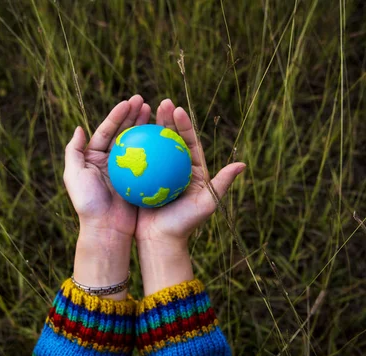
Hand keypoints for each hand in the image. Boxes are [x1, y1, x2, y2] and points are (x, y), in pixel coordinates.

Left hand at [64, 95, 149, 298]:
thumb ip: (73, 151)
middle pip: (123, 133)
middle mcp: (110, 162)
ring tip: (157, 112)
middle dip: (134, 115)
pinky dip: (156, 148)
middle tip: (146, 101)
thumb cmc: (89, 203)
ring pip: (138, 144)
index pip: (106, 131)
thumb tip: (79, 128)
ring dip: (146, 127)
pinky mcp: (139, 181)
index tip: (130, 102)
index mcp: (94, 158)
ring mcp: (126, 171)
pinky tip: (166, 138)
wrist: (106, 230)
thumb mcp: (73, 175)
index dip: (118, 115)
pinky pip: (149, 161)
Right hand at [135, 99, 244, 294]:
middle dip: (166, 118)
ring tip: (142, 112)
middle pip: (170, 139)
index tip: (177, 110)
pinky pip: (137, 161)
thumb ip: (222, 183)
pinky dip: (132, 147)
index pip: (189, 142)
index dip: (184, 124)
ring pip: (152, 147)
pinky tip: (124, 135)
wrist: (161, 241)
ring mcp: (157, 173)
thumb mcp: (206, 203)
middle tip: (161, 103)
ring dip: (148, 128)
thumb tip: (241, 164)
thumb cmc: (185, 224)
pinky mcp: (141, 180)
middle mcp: (175, 169)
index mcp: (192, 170)